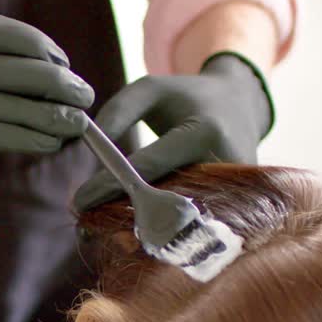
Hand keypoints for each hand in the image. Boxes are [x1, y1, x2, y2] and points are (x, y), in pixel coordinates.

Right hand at [0, 15, 94, 242]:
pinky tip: (50, 144)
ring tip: (77, 125)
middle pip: (4, 65)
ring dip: (48, 115)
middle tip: (85, 96)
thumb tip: (64, 88)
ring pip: (3, 102)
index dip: (36, 44)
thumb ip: (3, 92)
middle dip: (53, 81)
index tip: (65, 65)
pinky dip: (27, 137)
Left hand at [71, 52, 273, 212]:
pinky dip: (167, 228)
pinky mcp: (242, 206)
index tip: (79, 200)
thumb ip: (118, 111)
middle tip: (90, 223)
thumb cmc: (186, 97)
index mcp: (204, 131)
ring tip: (109, 232)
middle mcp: (226, 164)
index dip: (112, 185)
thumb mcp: (151, 89)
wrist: (242, 105)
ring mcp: (238, 190)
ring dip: (145, 228)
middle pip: (167, 201)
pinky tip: (138, 231)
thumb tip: (88, 146)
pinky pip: (196, 223)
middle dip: (126, 213)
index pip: (150, 165)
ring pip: (182, 219)